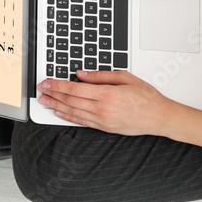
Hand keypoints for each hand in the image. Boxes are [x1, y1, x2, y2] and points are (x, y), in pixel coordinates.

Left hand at [37, 70, 177, 134]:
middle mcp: (103, 109)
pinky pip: (83, 122)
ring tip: (44, 101)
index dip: (57, 85)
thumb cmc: (146, 96)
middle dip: (53, 94)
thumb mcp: (125, 77)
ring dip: (56, 106)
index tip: (47, 82)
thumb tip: (80, 74)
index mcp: (107, 94)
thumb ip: (100, 75)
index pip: (75, 89)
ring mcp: (103, 120)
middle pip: (71, 101)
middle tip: (40, 90)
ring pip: (74, 112)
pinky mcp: (105, 128)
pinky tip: (59, 113)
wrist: (161, 117)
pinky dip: (69, 117)